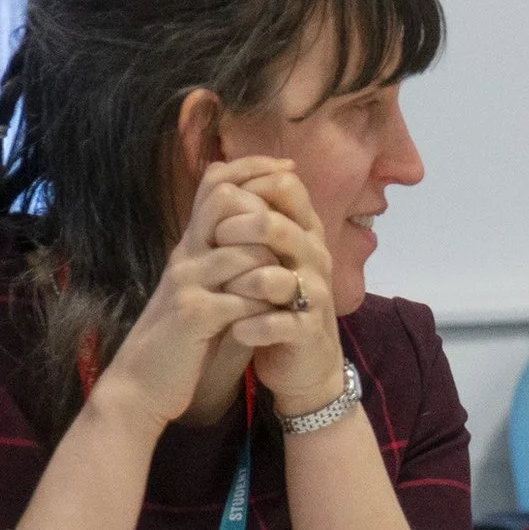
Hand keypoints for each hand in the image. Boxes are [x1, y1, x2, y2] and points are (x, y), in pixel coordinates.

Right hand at [91, 159, 289, 429]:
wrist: (143, 383)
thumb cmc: (186, 336)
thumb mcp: (209, 288)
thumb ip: (232, 257)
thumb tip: (269, 224)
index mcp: (193, 245)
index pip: (216, 184)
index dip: (253, 167)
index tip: (288, 168)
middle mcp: (187, 255)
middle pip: (226, 202)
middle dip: (269, 215)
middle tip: (293, 234)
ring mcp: (188, 282)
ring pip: (245, 250)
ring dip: (275, 268)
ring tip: (286, 288)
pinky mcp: (194, 315)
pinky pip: (243, 297)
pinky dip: (266, 306)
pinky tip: (274, 317)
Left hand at [213, 166, 347, 417]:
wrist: (305, 362)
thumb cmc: (279, 302)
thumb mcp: (268, 253)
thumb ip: (251, 214)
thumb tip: (217, 167)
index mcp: (304, 232)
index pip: (286, 187)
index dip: (248, 188)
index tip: (221, 207)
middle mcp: (314, 256)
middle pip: (276, 225)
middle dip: (235, 232)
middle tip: (214, 246)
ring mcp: (314, 294)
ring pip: (273, 277)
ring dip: (239, 284)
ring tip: (224, 293)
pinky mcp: (307, 331)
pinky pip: (277, 324)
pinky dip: (250, 327)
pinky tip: (237, 331)